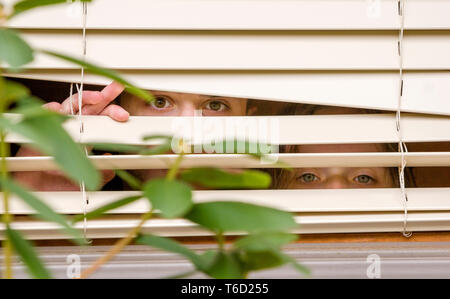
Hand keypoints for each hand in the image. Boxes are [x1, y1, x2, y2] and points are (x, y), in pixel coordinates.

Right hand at [12, 82, 126, 190]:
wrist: (37, 186)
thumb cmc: (60, 177)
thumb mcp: (90, 178)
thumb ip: (103, 173)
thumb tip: (111, 166)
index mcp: (88, 132)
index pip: (103, 116)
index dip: (114, 112)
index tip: (125, 115)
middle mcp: (75, 124)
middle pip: (92, 105)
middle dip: (105, 95)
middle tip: (117, 88)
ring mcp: (58, 123)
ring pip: (72, 104)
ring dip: (85, 98)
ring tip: (97, 97)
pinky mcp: (40, 126)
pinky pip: (45, 114)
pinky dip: (51, 110)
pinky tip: (57, 108)